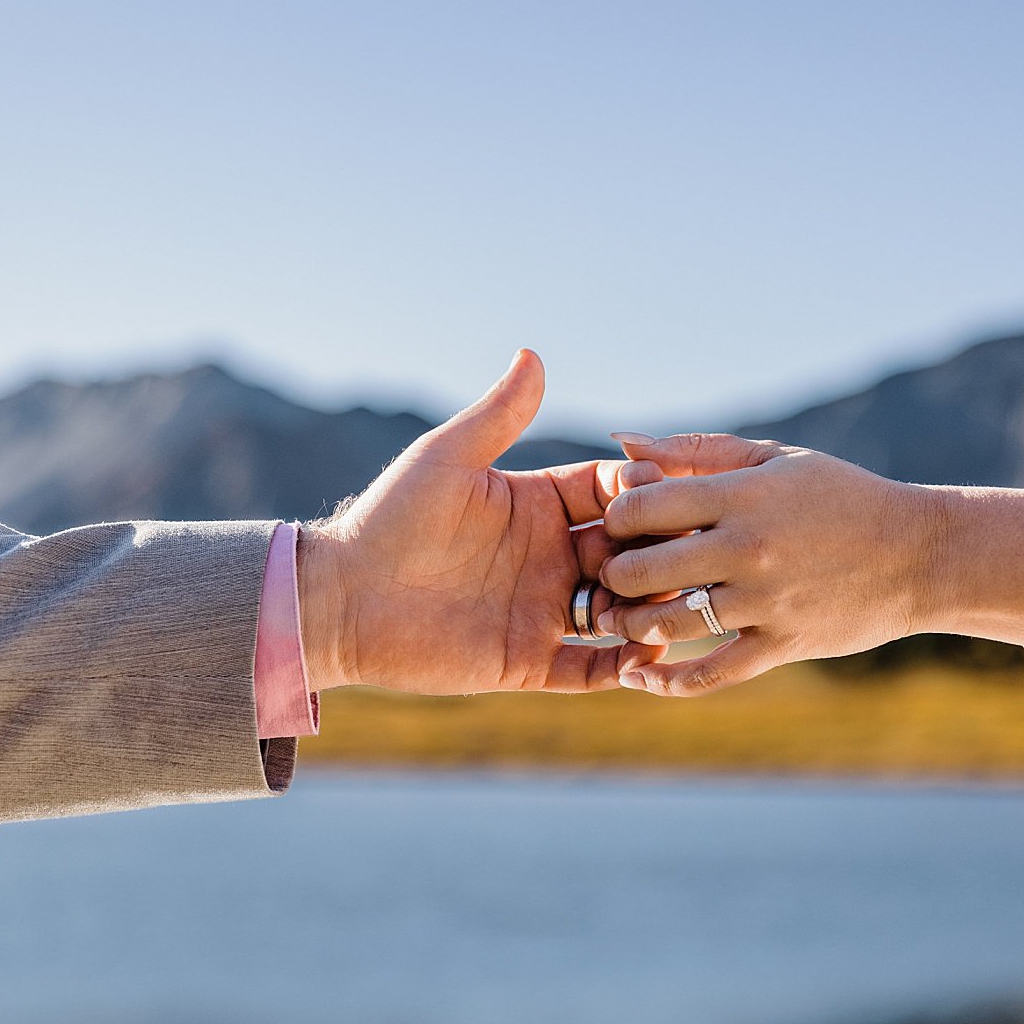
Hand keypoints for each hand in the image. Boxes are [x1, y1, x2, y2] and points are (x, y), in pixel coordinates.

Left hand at [297, 351, 666, 694]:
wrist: (341, 600)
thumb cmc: (388, 520)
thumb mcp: (446, 460)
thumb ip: (497, 416)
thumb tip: (533, 354)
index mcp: (537, 505)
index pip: (610, 492)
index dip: (640, 491)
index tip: (660, 492)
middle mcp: (548, 557)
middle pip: (628, 552)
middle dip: (658, 552)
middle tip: (681, 554)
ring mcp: (541, 610)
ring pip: (621, 609)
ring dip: (648, 608)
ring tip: (665, 606)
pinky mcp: (527, 661)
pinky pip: (590, 669)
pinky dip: (624, 667)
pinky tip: (646, 657)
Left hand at [598, 433, 946, 695]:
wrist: (918, 554)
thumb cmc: (838, 497)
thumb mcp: (773, 459)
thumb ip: (696, 451)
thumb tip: (621, 441)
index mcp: (743, 495)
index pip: (644, 506)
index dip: (616, 518)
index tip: (619, 526)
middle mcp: (750, 549)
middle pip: (645, 570)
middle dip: (615, 575)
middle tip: (613, 577)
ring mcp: (766, 602)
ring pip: (670, 625)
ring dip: (633, 626)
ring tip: (625, 619)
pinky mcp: (782, 644)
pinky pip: (712, 673)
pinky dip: (670, 684)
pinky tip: (642, 677)